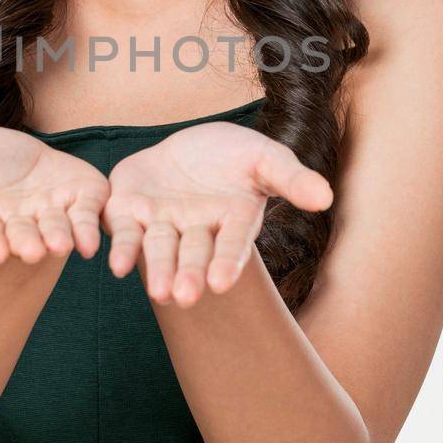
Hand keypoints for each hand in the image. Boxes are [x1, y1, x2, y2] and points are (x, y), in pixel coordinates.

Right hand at [0, 125, 109, 265]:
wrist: (16, 153)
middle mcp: (18, 223)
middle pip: (22, 236)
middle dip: (27, 243)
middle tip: (32, 252)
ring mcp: (50, 214)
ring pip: (56, 230)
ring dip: (59, 238)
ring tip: (61, 246)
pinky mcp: (80, 200)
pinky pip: (86, 216)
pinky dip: (89, 227)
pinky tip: (93, 240)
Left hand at [101, 122, 332, 305]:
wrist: (188, 145)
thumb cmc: (233, 155)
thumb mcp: (264, 158)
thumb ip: (290, 178)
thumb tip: (325, 198)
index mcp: (230, 221)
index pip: (230, 244)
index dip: (226, 262)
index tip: (220, 282)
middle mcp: (195, 231)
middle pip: (192, 254)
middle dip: (189, 275)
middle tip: (184, 297)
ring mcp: (161, 224)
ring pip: (158, 250)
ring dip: (158, 271)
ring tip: (159, 292)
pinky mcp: (129, 212)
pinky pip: (126, 233)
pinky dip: (122, 250)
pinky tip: (117, 266)